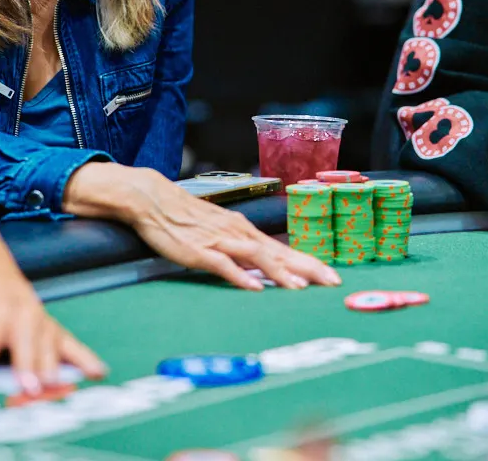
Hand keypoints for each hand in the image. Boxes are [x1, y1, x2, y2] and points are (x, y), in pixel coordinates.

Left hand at [0, 276, 105, 397]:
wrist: (4, 288)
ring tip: (54, 387)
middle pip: (25, 344)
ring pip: (50, 346)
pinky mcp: (59, 334)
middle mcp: (23, 317)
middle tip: (29, 388)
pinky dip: (87, 360)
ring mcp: (45, 324)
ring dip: (53, 367)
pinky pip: (75, 348)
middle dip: (28, 366)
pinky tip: (99, 373)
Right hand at [64, 163, 341, 290]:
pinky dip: (240, 276)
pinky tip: (254, 288)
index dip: (310, 262)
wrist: (153, 200)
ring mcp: (220, 241)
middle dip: (308, 268)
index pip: (285, 249)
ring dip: (280, 272)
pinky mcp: (200, 251)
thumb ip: (240, 249)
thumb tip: (262, 268)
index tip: (334, 276)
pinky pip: (224, 265)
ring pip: (257, 257)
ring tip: (301, 288)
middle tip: (334, 283)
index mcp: (245, 231)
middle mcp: (239, 234)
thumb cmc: (187, 218)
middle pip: (280, 252)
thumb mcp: (220, 231)